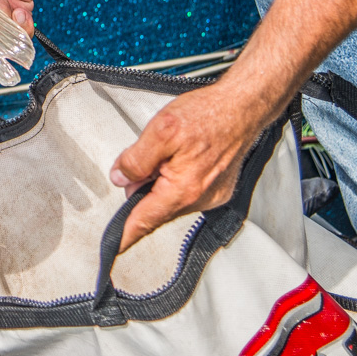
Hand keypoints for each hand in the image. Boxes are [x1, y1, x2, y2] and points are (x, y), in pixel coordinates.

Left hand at [108, 82, 277, 251]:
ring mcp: (212, 195)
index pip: (145, 220)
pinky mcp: (218, 189)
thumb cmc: (209, 115)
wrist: (242, 107)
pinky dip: (175, 179)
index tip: (114, 249)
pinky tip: (181, 156)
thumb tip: (121, 177)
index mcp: (183, 189)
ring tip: (168, 152)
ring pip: (170, 199)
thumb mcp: (159, 131)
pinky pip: (186, 192)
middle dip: (142, 188)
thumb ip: (135, 159)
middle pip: (155, 208)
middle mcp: (200, 198)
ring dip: (160, 181)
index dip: (126, 234)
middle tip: (143, 160)